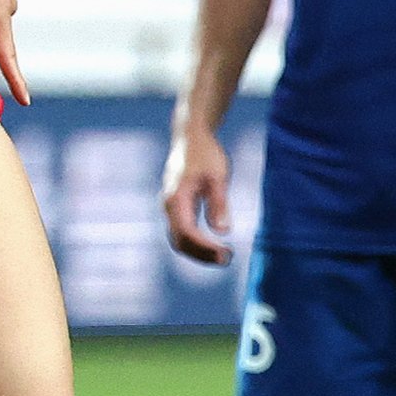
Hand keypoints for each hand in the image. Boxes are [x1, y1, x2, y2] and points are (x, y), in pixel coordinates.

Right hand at [161, 125, 233, 264]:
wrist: (190, 136)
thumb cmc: (205, 154)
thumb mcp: (217, 176)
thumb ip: (218, 203)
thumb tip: (223, 231)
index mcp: (176, 198)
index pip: (187, 233)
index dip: (205, 248)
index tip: (226, 253)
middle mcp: (168, 205)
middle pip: (180, 241)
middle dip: (202, 254)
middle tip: (227, 259)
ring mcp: (170, 206)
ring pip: (179, 238)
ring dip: (199, 251)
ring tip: (223, 256)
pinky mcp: (176, 206)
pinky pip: (181, 231)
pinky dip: (195, 242)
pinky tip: (213, 245)